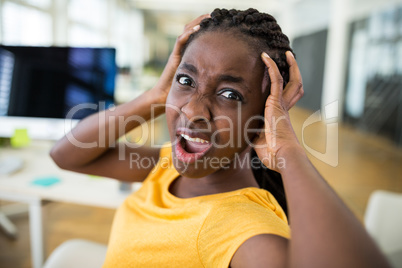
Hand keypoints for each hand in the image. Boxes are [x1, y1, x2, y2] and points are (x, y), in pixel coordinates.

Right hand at [150, 14, 209, 103]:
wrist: (164, 95)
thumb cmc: (181, 90)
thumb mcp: (197, 77)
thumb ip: (205, 72)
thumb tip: (222, 73)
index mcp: (187, 52)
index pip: (195, 34)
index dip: (204, 26)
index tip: (216, 21)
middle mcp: (181, 50)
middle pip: (190, 28)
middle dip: (201, 20)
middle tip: (213, 14)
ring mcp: (177, 52)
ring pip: (185, 31)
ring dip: (196, 23)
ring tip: (207, 17)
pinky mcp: (174, 57)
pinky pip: (180, 41)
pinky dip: (189, 34)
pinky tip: (198, 28)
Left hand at [253, 51, 303, 171]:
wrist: (282, 157)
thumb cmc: (273, 155)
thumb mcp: (259, 142)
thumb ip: (253, 135)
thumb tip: (244, 134)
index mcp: (281, 118)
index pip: (288, 99)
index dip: (289, 89)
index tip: (284, 81)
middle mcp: (285, 109)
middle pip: (295, 86)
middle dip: (294, 72)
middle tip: (290, 60)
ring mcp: (282, 105)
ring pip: (291, 80)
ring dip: (289, 65)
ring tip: (285, 53)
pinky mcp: (276, 102)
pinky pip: (275, 79)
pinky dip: (271, 67)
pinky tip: (265, 57)